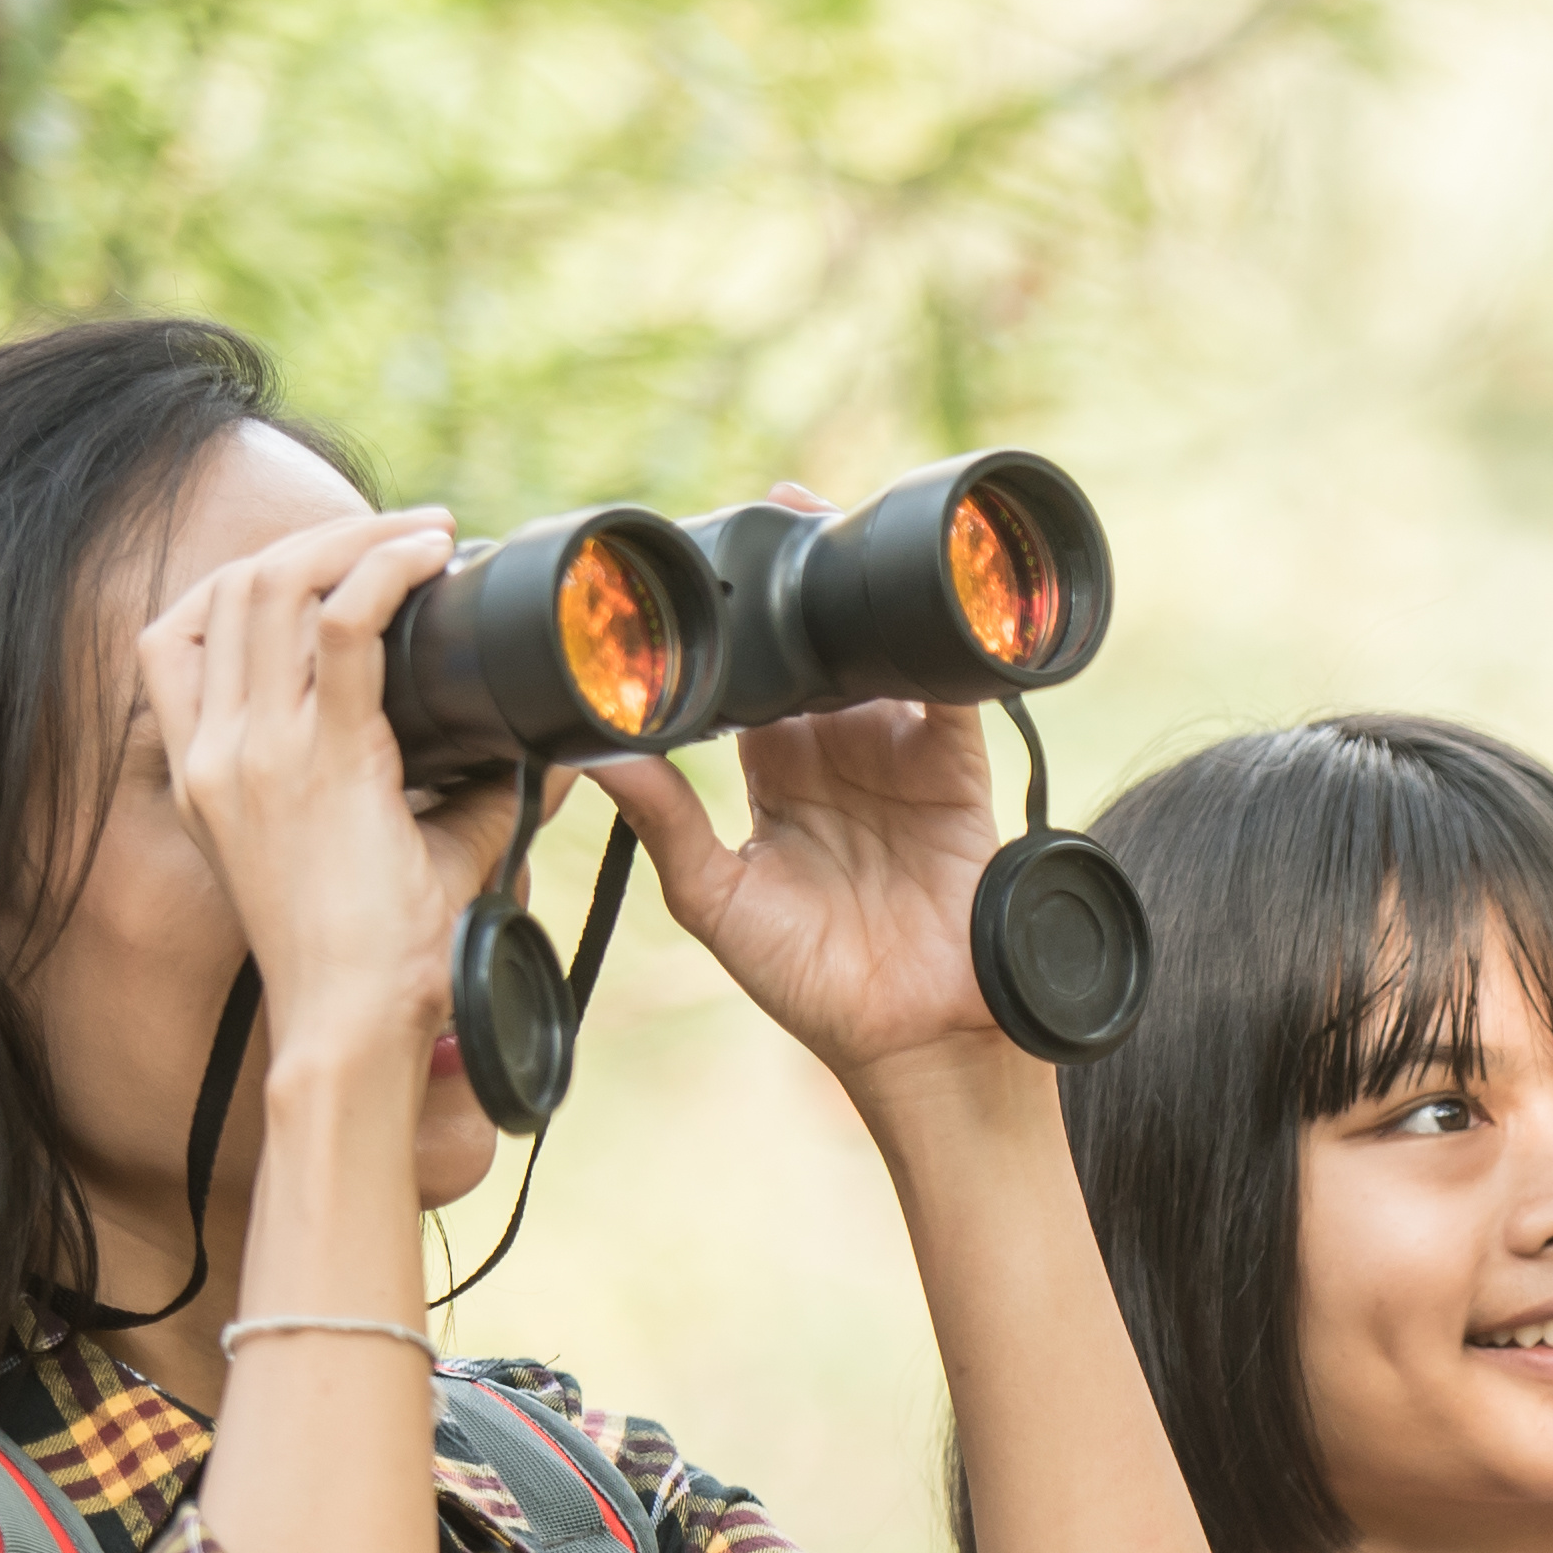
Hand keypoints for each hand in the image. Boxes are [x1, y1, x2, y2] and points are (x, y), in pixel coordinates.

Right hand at [136, 502, 513, 1060]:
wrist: (355, 1022)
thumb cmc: (373, 960)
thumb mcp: (390, 858)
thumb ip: (459, 798)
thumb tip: (545, 753)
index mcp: (204, 771)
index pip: (180, 634)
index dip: (252, 578)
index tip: (332, 566)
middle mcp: (213, 750)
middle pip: (230, 587)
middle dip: (316, 538)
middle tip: (401, 532)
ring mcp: (255, 751)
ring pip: (273, 584)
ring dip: (352, 539)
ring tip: (421, 533)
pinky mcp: (321, 759)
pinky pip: (343, 624)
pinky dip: (384, 570)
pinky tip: (428, 555)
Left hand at [582, 489, 1022, 1116]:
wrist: (913, 1038)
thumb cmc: (811, 986)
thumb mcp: (713, 898)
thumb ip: (662, 820)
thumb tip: (594, 753)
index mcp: (774, 779)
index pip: (745, 681)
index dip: (723, 628)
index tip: (690, 571)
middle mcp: (837, 758)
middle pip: (811, 651)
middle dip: (792, 588)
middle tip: (764, 515)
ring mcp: (902, 759)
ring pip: (875, 655)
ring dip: (855, 601)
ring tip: (827, 533)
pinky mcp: (958, 770)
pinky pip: (950, 693)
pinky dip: (937, 648)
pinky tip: (911, 607)